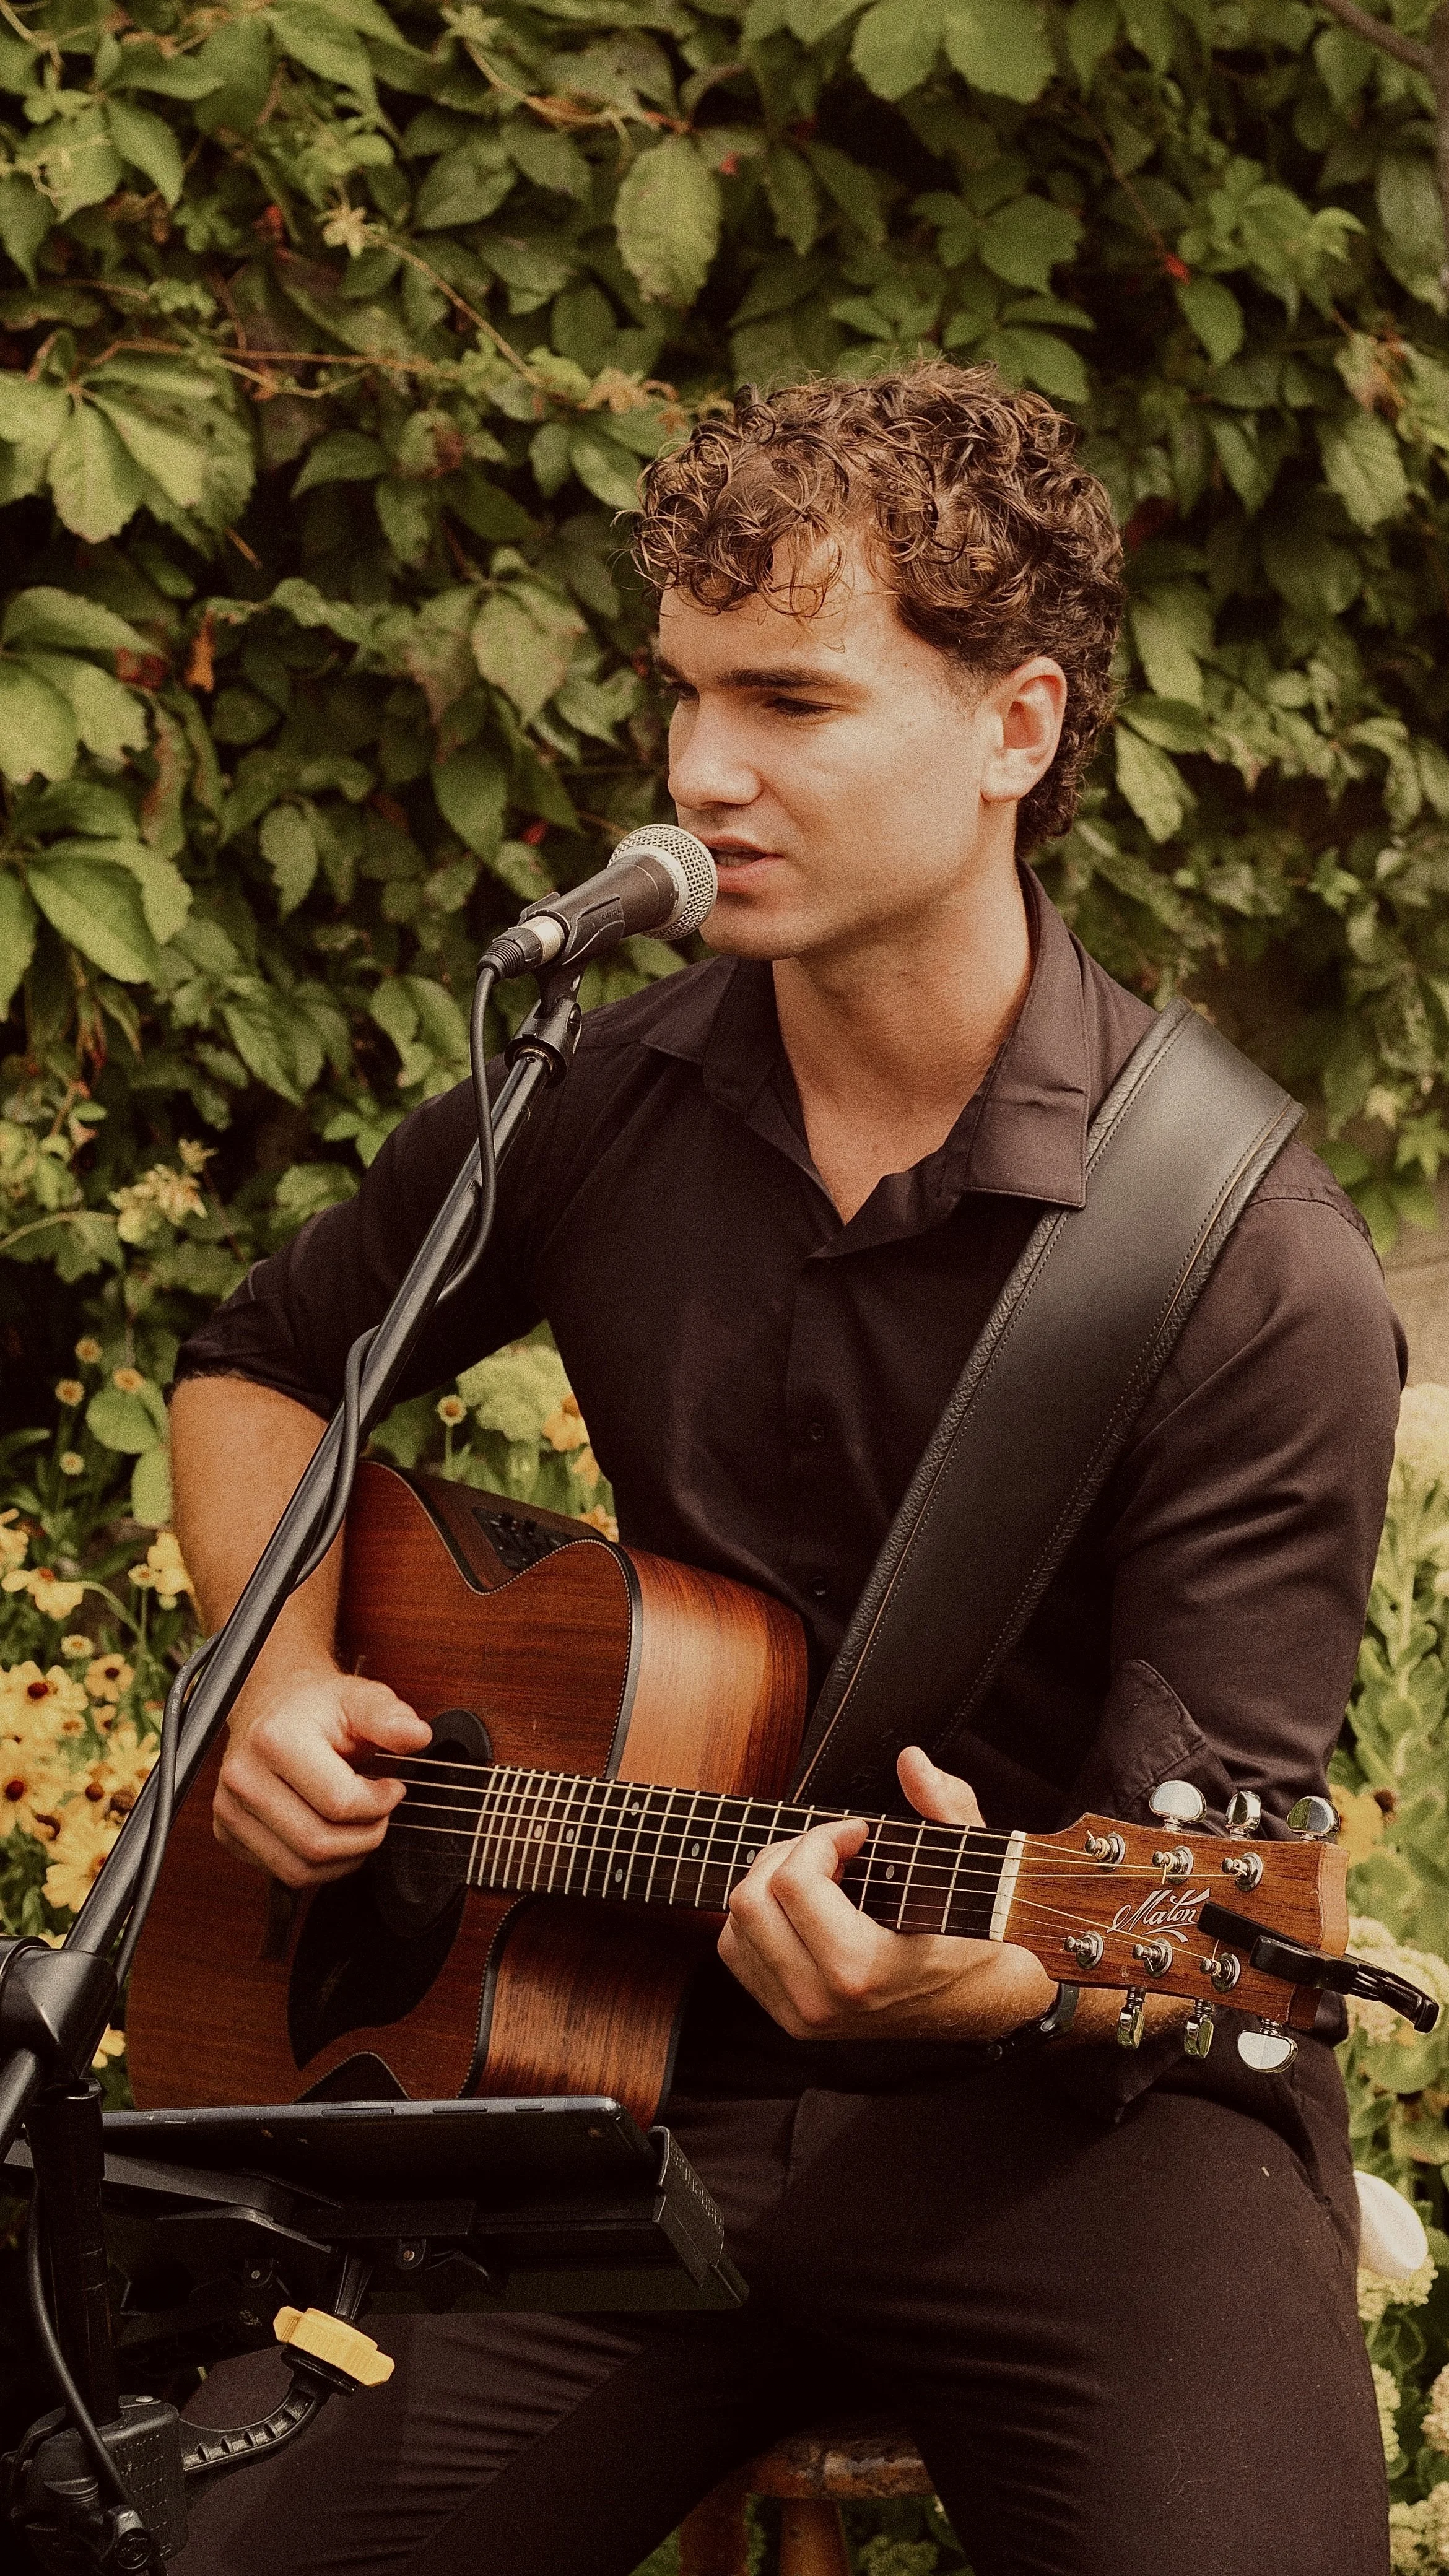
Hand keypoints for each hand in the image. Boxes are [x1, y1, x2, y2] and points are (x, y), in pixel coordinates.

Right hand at [214, 1670, 431, 1885]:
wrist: (272, 1705)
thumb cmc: (317, 1706)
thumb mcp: (360, 1698)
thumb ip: (389, 1717)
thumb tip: (416, 1735)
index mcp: (275, 1739)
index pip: (339, 1803)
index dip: (379, 1804)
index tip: (392, 1789)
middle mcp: (243, 1776)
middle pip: (317, 1843)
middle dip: (365, 1837)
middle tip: (379, 1813)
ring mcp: (230, 1808)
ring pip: (300, 1869)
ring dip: (344, 1857)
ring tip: (358, 1825)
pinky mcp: (227, 1831)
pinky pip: (282, 1872)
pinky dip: (318, 1865)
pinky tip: (330, 1831)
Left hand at [717, 1744, 1056, 2043]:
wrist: (982, 2002)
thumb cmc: (975, 1933)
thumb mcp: (970, 1864)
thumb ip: (945, 1807)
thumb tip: (911, 1762)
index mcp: (861, 1971)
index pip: (794, 1884)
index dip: (823, 1836)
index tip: (858, 1832)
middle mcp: (820, 2001)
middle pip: (751, 1901)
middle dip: (790, 1854)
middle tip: (833, 1848)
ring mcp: (800, 2015)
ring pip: (736, 1925)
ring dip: (770, 1883)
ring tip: (819, 1874)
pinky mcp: (789, 2017)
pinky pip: (738, 1952)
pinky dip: (759, 1916)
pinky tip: (803, 1905)